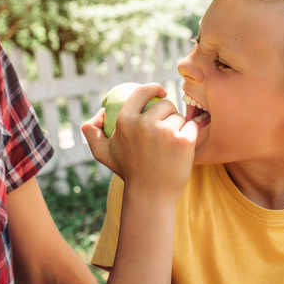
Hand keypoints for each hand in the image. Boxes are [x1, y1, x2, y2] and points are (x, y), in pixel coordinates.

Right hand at [81, 83, 196, 199]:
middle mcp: (145, 124)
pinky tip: (181, 149)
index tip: (160, 92)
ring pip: (179, 117)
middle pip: (165, 104)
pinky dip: (189, 135)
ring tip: (169, 146)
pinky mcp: (184, 141)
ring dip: (178, 126)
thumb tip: (96, 115)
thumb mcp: (103, 153)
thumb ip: (92, 133)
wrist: (150, 195)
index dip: (154, 88)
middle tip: (164, 131)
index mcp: (125, 120)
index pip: (143, 92)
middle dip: (167, 114)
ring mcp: (166, 132)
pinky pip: (192, 127)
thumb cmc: (128, 171)